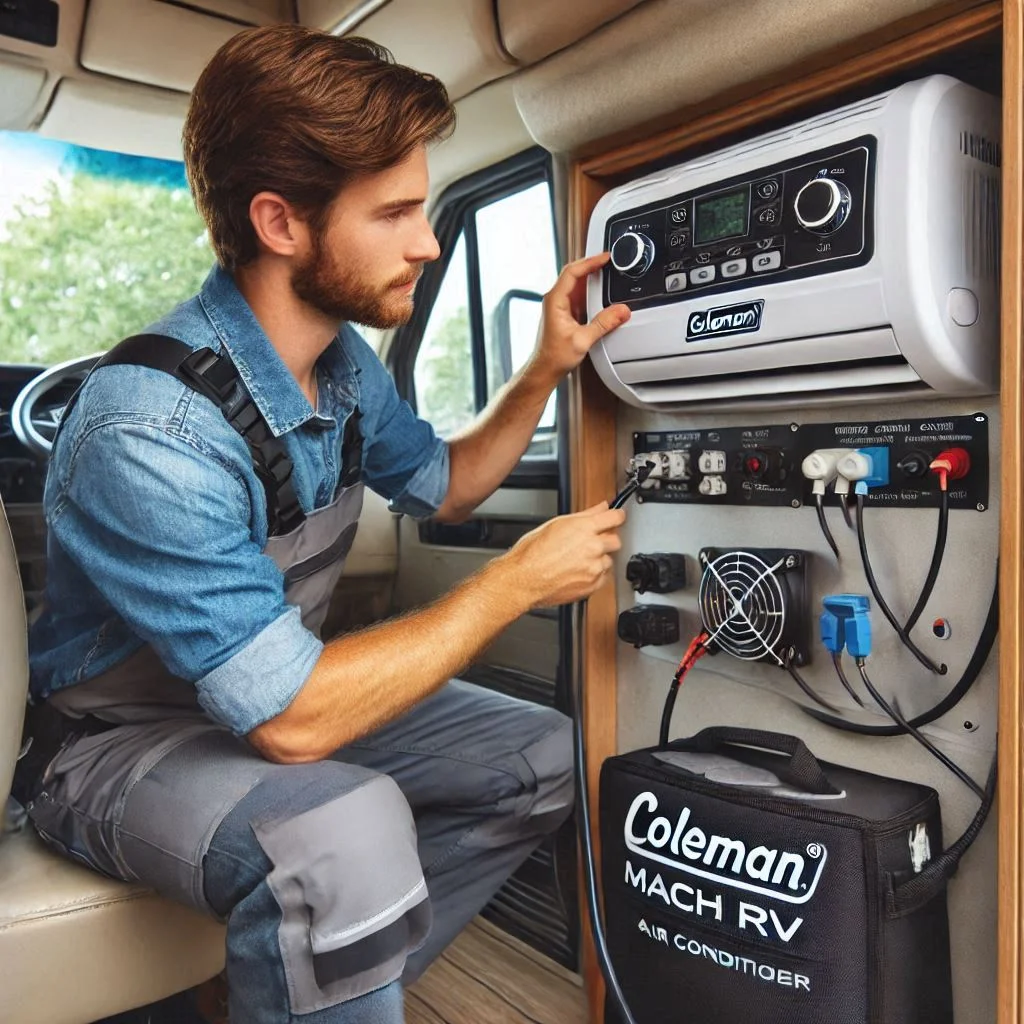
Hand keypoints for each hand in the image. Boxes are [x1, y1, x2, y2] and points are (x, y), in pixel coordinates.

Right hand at [499, 501, 625, 608]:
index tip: (615, 517)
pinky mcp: (592, 585)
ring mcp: (594, 568)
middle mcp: (593, 548)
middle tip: (590, 541)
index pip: (615, 517)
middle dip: (606, 539)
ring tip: (577, 559)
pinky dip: (595, 574)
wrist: (523, 580)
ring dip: (599, 558)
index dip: (616, 516)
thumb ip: (585, 515)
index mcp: (584, 529)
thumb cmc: (532, 553)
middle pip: (615, 540)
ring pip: (608, 560)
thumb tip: (600, 507)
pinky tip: (578, 571)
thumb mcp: (555, 524)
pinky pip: (603, 577)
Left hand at [528, 253, 631, 382]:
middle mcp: (555, 300)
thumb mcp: (582, 340)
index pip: (572, 272)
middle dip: (593, 265)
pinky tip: (602, 292)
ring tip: (609, 272)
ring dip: (593, 278)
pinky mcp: (565, 312)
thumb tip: (621, 311)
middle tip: (610, 261)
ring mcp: (560, 305)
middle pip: (575, 273)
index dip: (590, 261)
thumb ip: (604, 324)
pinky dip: (592, 291)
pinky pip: (579, 295)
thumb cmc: (553, 356)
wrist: (544, 369)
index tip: (605, 257)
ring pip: (577, 284)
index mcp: (555, 301)